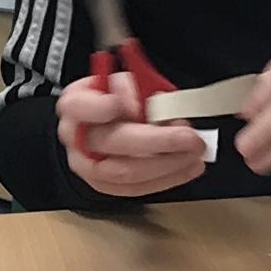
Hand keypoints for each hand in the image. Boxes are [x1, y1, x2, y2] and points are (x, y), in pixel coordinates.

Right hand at [56, 71, 209, 199]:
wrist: (97, 124)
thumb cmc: (112, 98)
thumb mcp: (122, 82)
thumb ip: (135, 89)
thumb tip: (154, 107)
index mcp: (75, 104)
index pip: (81, 106)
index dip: (103, 107)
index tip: (130, 105)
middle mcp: (76, 138)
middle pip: (114, 143)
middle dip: (158, 141)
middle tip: (190, 137)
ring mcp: (88, 166)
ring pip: (128, 172)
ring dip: (168, 164)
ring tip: (195, 154)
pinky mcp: (105, 186)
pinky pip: (137, 188)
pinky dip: (168, 178)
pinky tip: (188, 168)